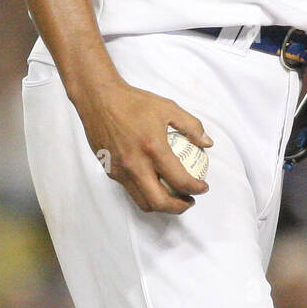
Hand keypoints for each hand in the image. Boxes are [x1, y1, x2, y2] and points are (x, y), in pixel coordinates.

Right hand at [73, 78, 213, 214]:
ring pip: (142, 201)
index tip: (202, 187)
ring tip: (174, 197)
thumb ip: (192, 126)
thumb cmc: (135, 102)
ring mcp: (120, 171)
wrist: (99, 99)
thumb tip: (207, 143)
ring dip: (161, 205)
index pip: (179, 180)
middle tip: (189, 201)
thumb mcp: (169, 108)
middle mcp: (135, 164)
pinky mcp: (109, 171)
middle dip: (178, 207)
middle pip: (159, 202)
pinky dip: (145, 192)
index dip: (196, 189)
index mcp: (153, 148)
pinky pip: (130, 189)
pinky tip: (155, 183)